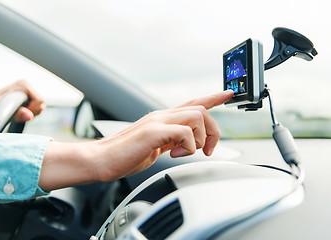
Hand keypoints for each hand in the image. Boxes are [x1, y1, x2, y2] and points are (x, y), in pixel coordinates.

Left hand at [0, 80, 44, 122]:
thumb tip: (30, 116)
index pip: (39, 100)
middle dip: (33, 112)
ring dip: (32, 113)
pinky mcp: (30, 97)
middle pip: (41, 103)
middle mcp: (28, 86)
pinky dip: (32, 112)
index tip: (20, 113)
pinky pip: (38, 107)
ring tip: (19, 113)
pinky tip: (21, 112)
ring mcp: (29, 91)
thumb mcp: (2, 108)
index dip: (32, 110)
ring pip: (41, 106)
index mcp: (23, 84)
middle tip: (19, 114)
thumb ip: (17, 113)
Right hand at [94, 90, 233, 180]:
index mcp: (163, 119)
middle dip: (213, 131)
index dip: (212, 97)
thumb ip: (172, 141)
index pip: (193, 102)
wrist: (102, 159)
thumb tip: (187, 145)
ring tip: (185, 153)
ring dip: (199, 139)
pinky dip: (188, 147)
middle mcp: (162, 115)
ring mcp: (157, 121)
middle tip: (208, 150)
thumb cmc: (126, 155)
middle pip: (201, 109)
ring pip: (197, 117)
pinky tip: (174, 155)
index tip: (228, 93)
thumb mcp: (156, 147)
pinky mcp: (153, 131)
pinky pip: (185, 133)